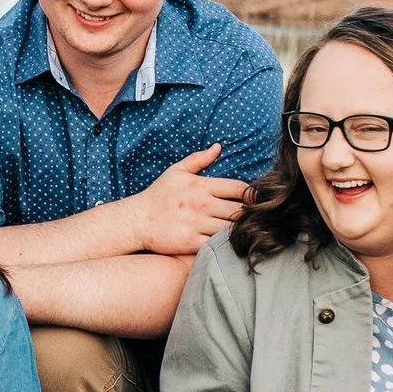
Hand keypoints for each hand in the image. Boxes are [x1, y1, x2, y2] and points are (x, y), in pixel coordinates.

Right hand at [127, 144, 252, 255]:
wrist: (137, 220)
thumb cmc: (158, 195)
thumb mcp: (176, 171)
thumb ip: (199, 159)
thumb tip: (218, 147)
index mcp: (200, 185)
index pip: (238, 188)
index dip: (252, 195)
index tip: (255, 201)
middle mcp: (200, 204)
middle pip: (238, 210)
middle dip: (248, 215)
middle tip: (253, 219)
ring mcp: (196, 224)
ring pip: (230, 228)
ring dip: (238, 230)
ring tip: (243, 232)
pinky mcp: (191, 242)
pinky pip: (217, 244)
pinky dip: (224, 244)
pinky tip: (227, 243)